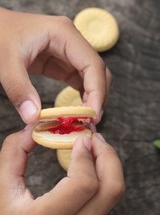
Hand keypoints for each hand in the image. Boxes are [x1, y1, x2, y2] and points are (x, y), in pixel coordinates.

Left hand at [0, 7, 111, 123]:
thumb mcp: (5, 61)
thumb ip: (19, 89)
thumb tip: (33, 118)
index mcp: (64, 34)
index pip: (93, 64)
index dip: (97, 91)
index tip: (92, 115)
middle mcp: (72, 41)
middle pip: (98, 71)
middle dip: (97, 97)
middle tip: (88, 121)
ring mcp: (69, 52)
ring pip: (92, 77)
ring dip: (91, 98)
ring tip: (84, 119)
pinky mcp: (63, 63)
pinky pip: (80, 81)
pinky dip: (82, 96)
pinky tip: (77, 110)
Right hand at [0, 129, 124, 214]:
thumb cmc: (8, 213)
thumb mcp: (2, 184)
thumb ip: (14, 151)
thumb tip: (36, 127)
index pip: (82, 184)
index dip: (85, 156)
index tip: (80, 139)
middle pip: (110, 189)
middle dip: (107, 155)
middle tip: (94, 138)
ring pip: (113, 193)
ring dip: (109, 163)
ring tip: (95, 147)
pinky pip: (107, 196)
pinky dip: (106, 174)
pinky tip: (92, 163)